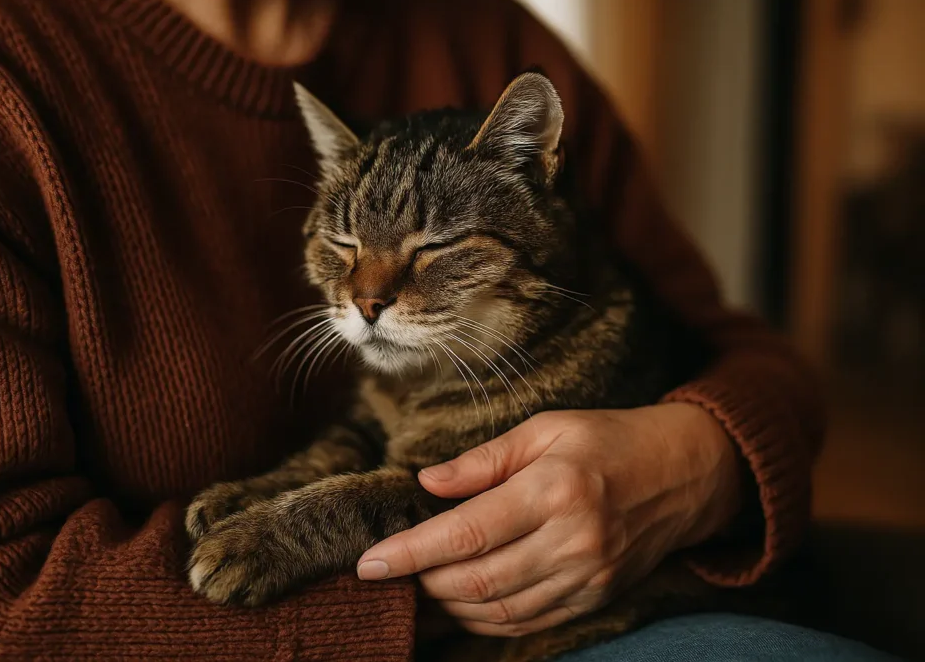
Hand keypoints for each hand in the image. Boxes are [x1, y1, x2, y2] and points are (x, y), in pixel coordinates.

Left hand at [356, 403, 742, 636]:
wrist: (684, 474)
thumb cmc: (607, 440)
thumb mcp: (545, 430)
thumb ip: (482, 461)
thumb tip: (426, 484)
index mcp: (554, 490)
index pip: (465, 534)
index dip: (410, 552)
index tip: (369, 561)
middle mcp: (572, 542)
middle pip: (476, 581)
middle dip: (421, 583)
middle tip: (386, 573)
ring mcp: (587, 578)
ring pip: (498, 611)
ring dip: (447, 608)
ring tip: (415, 590)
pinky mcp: (594, 598)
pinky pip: (527, 623)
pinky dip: (485, 621)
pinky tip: (460, 605)